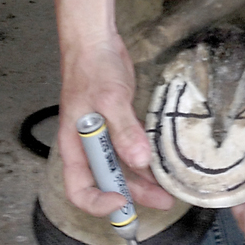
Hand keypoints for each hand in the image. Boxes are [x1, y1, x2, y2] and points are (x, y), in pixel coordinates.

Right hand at [57, 34, 173, 216]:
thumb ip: (124, 131)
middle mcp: (88, 147)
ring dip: (144, 182)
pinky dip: (145, 161)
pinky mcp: (119, 126)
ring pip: (122, 169)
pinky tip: (163, 166)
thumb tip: (140, 161)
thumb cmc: (93, 69)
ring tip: (169, 190)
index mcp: (75, 146)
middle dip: (133, 196)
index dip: (98, 202)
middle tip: (162, 201)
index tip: (121, 200)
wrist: (96, 42)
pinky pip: (132, 151)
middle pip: (107, 183)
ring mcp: (104, 137)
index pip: (79, 189)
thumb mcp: (109, 99)